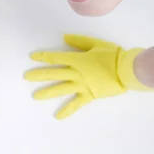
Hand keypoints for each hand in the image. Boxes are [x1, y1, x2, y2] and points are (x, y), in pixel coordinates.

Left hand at [24, 34, 153, 119]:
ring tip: (35, 96)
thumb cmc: (112, 54)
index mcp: (77, 59)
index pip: (56, 57)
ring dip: (47, 92)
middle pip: (54, 73)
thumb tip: (65, 38)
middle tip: (26, 77)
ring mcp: (82, 85)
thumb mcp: (96, 43)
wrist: (126, 69)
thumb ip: (79, 41)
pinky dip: (67, 110)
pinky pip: (76, 104)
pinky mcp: (89, 95)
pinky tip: (58, 116)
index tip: (32, 57)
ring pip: (61, 89)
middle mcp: (76, 73)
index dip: (43, 57)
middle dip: (39, 74)